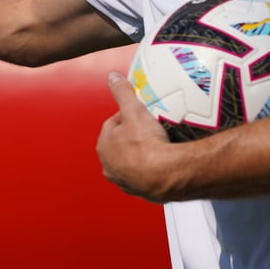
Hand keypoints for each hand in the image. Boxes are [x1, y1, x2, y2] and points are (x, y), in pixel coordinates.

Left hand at [96, 71, 176, 201]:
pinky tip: (161, 164)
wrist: (166, 176)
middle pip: (121, 145)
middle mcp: (109, 165)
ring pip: (131, 163)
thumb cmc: (147, 145)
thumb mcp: (134, 110)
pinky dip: (150, 171)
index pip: (112, 125)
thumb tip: (112, 77)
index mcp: (104, 145)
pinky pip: (144, 177)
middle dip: (133, 137)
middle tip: (150, 130)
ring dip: (141, 155)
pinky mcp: (140, 191)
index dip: (127, 118)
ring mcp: (124, 180)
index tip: (140, 115)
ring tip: (157, 146)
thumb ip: (122, 92)